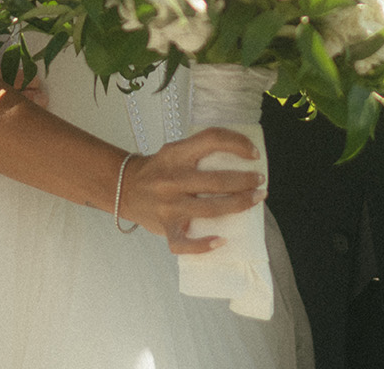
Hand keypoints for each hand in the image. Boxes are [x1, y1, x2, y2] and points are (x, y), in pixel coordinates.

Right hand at [116, 128, 265, 254]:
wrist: (123, 187)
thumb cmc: (157, 170)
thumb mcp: (174, 152)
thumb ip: (199, 153)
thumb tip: (239, 160)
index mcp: (175, 154)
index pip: (210, 140)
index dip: (236, 143)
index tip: (253, 154)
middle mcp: (171, 179)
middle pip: (215, 181)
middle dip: (244, 182)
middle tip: (260, 182)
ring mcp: (167, 205)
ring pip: (209, 209)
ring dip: (238, 205)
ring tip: (255, 200)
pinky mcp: (164, 228)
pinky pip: (184, 243)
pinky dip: (203, 245)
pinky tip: (221, 241)